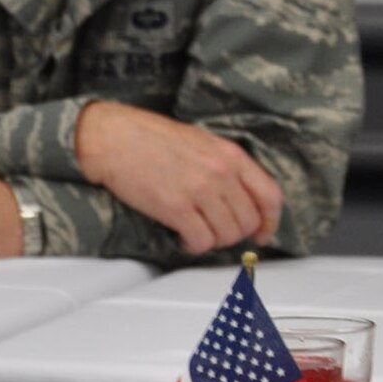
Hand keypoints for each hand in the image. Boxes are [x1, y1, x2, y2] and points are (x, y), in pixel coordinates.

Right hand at [75, 101, 282, 254]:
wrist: (112, 137)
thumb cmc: (149, 137)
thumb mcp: (200, 141)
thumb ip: (225, 166)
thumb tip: (240, 197)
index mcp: (230, 154)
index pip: (270, 196)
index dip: (269, 222)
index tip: (261, 233)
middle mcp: (221, 172)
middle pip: (248, 222)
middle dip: (232, 233)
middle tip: (213, 230)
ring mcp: (199, 190)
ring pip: (226, 235)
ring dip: (211, 239)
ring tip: (194, 230)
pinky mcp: (175, 207)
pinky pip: (200, 241)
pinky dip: (193, 245)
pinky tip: (181, 235)